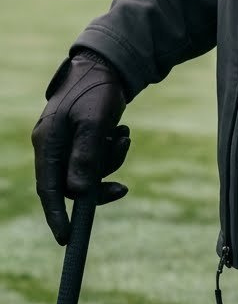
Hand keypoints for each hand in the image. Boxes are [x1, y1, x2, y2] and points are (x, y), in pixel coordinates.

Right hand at [31, 49, 130, 244]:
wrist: (107, 64)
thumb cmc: (98, 90)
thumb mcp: (95, 124)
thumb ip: (86, 157)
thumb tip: (78, 193)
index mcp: (48, 141)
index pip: (48, 188)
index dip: (57, 216)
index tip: (67, 238)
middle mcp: (52, 144)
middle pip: (71, 183)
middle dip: (98, 185)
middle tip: (123, 189)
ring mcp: (65, 141)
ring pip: (87, 171)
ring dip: (110, 161)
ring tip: (124, 136)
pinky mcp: (79, 138)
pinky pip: (95, 157)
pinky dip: (111, 150)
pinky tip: (122, 131)